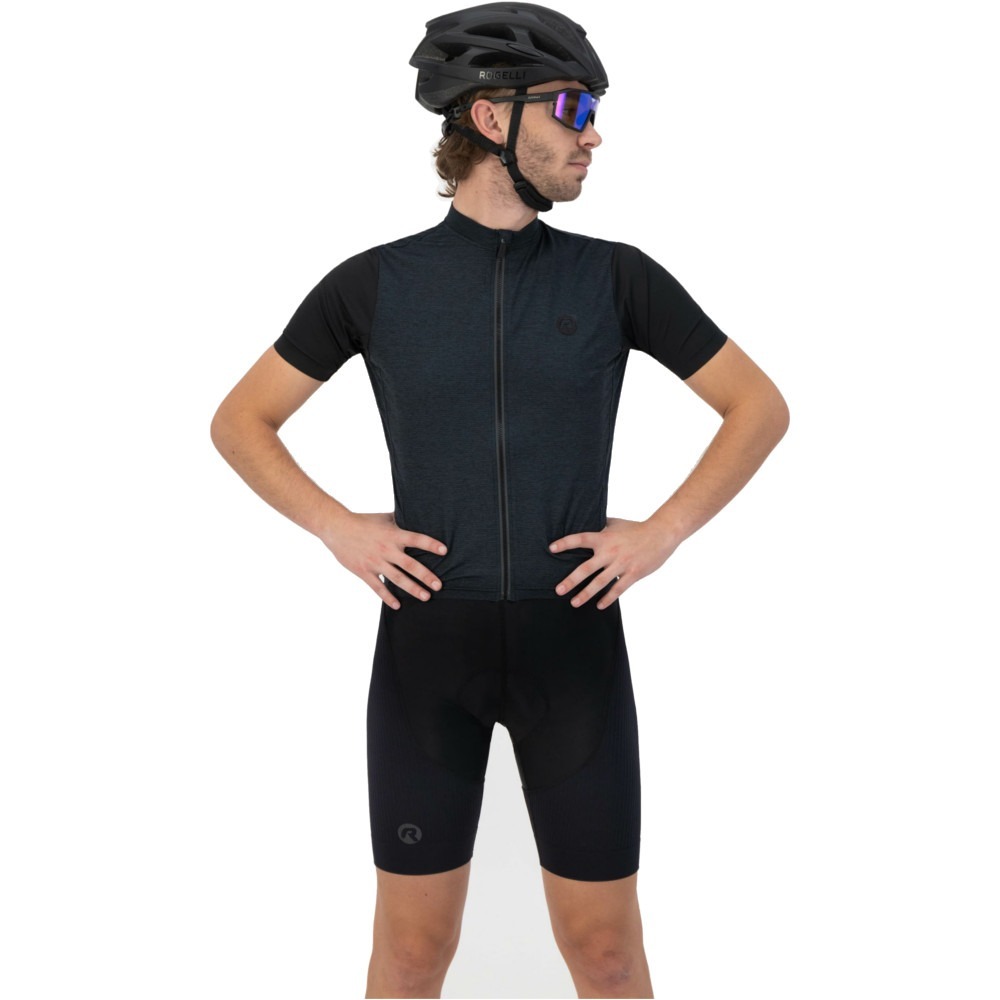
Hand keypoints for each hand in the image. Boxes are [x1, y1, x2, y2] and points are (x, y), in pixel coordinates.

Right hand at [321, 511, 446, 608]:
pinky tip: (398, 606)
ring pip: (397, 579)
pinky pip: (378, 587)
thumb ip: (400, 520)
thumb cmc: (363, 521)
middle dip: (426, 576)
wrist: (336, 528)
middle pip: (410, 565)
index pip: (416, 539)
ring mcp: (375, 562)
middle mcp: (386, 549)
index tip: (444, 551)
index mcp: (392, 535)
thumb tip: (417, 515)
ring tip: (426, 597)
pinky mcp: (364, 572)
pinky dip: (388, 597)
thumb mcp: (383, 518)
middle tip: (439, 585)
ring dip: (412, 589)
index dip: (430, 544)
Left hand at [548, 516, 679, 608]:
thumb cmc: (636, 528)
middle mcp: (610, 552)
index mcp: (604, 537)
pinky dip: (608, 598)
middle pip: (586, 568)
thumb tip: (585, 522)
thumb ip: (600, 525)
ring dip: (586, 594)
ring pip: (600, 582)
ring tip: (574, 603)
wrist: (661, 534)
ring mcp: (621, 564)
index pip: (580, 539)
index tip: (551, 549)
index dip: (565, 543)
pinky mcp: (633, 573)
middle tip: (558, 590)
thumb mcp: (615, 523)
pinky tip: (599, 606)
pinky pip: (618, 589)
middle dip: (571, 581)